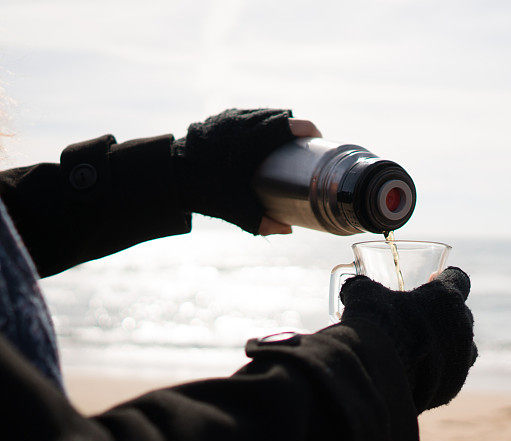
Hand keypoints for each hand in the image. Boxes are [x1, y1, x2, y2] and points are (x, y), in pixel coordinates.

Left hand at [171, 109, 321, 234]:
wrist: (166, 174)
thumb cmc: (202, 189)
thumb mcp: (235, 209)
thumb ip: (262, 222)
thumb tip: (287, 230)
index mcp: (253, 137)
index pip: (290, 124)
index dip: (308, 130)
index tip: (317, 140)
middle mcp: (242, 121)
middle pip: (279, 116)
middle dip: (294, 127)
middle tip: (302, 145)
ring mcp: (228, 116)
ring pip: (262, 113)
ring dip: (276, 123)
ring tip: (283, 141)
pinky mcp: (217, 118)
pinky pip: (246, 115)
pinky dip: (258, 123)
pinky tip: (258, 138)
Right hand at [339, 267, 477, 413]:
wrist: (379, 374)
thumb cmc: (377, 324)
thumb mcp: (366, 295)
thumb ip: (365, 288)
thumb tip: (352, 286)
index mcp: (447, 298)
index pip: (458, 279)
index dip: (445, 278)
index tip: (433, 280)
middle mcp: (463, 327)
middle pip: (463, 315)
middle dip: (446, 315)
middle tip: (423, 318)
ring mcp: (462, 359)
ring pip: (464, 348)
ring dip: (449, 346)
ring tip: (424, 350)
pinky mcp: (453, 387)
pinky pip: (451, 375)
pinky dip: (439, 373)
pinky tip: (418, 374)